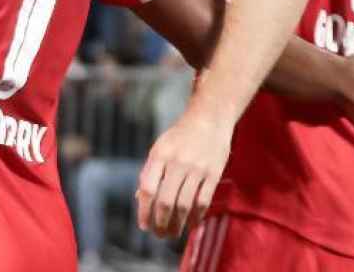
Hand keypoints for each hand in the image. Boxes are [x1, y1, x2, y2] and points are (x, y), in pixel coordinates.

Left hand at [136, 109, 231, 238]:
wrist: (209, 119)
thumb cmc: (179, 136)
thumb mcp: (160, 147)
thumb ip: (150, 171)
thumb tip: (140, 198)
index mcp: (160, 155)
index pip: (148, 188)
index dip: (144, 210)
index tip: (144, 225)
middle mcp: (178, 162)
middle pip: (166, 201)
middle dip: (161, 223)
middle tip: (159, 235)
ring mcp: (197, 168)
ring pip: (185, 204)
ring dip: (178, 224)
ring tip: (172, 234)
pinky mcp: (213, 173)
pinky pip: (203, 201)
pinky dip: (196, 216)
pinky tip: (191, 224)